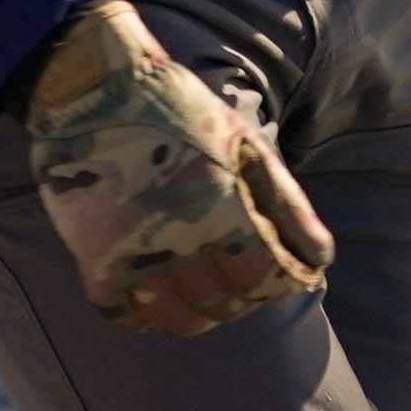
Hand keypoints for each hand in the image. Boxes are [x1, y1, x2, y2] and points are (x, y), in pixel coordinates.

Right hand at [19, 0, 333, 333]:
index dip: (282, 280)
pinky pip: (124, 314)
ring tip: (200, 293)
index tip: (280, 273)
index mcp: (230, 208)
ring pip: (179, 319)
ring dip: (197, 314)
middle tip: (238, 280)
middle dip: (242, 298)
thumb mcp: (246, 146)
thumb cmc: (180, 110)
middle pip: (228, 304)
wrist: (93, 91)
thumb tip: (317, 257)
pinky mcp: (95, 260)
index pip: (271, 279)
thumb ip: (285, 204)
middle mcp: (186, 240)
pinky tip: (155, 298)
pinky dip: (144, 316)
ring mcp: (138, 255)